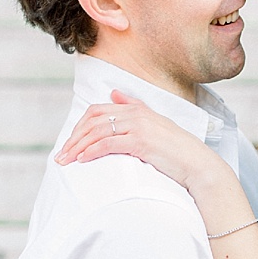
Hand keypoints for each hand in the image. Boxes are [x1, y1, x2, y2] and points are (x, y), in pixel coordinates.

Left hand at [55, 90, 219, 190]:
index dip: (79, 127)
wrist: (197, 164)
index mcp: (136, 108)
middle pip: (93, 120)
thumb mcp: (154, 123)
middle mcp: (136, 113)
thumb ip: (133, 107)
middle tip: (60, 156)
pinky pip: (108, 144)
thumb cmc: (176, 150)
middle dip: (73, 138)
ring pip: (97, 132)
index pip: (97, 111)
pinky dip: (92, 151)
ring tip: (65, 161)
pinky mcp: (141, 142)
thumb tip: (114, 94)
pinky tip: (82, 160)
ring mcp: (139, 126)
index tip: (69, 144)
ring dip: (77, 147)